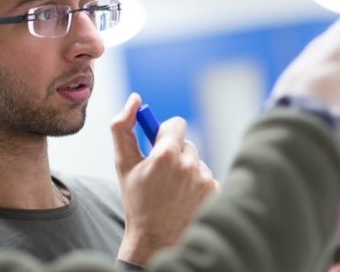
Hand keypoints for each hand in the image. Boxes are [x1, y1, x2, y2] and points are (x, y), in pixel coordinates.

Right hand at [110, 93, 217, 265]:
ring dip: (186, 171)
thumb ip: (123, 127)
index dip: (166, 134)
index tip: (159, 145)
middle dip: (174, 155)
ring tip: (172, 191)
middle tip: (161, 176)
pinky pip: (207, 177)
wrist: (155, 239)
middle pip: (186, 144)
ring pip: (196, 162)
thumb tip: (134, 99)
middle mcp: (189, 164)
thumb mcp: (123, 163)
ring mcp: (205, 179)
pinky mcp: (216, 192)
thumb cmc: (137, 201)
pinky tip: (185, 200)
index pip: (176, 124)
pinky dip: (198, 185)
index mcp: (167, 154)